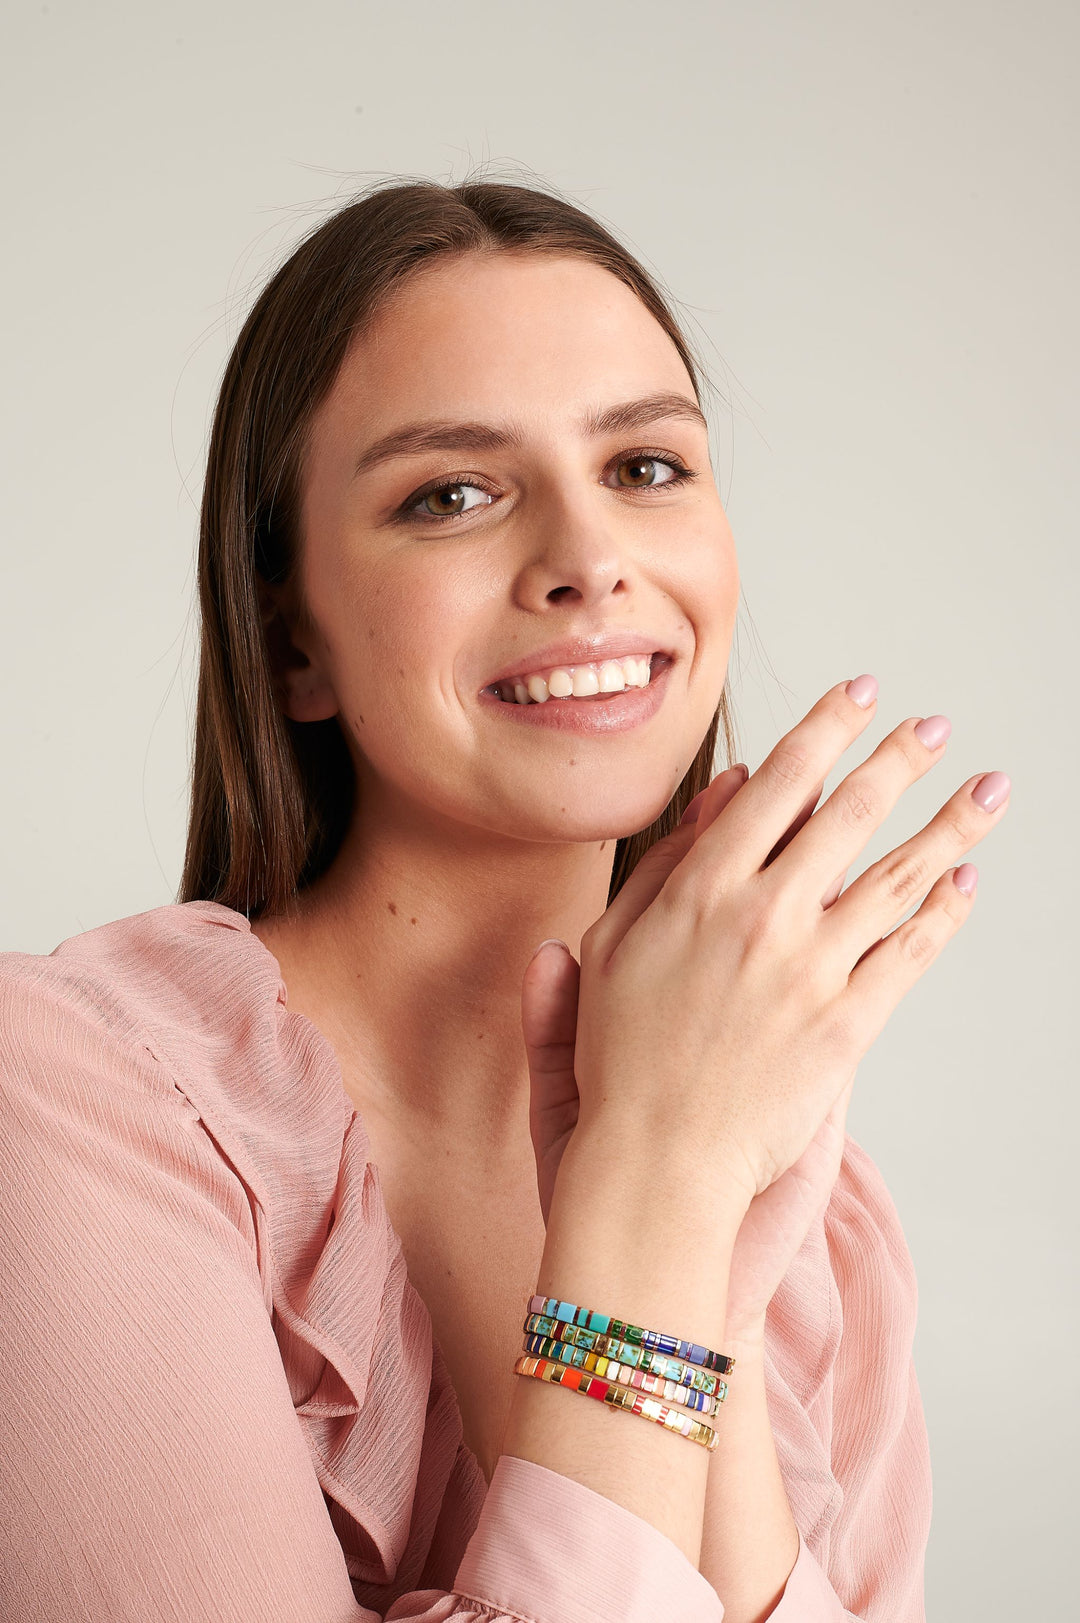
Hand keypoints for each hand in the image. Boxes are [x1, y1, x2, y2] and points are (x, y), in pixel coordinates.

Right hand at [529, 676, 1007, 1216]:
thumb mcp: (615, 942)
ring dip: (952, 822)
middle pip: (852, 814)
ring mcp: (813, 970)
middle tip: (935, 726)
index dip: (827, 728)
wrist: (658, 1158)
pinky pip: (911, 952)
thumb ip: (667, 861)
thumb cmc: (623, 1051)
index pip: (780, 783)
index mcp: (703, 888)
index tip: (861, 692)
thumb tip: (728, 793)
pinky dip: (945, 911)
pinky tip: (966, 880)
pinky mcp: (849, 1024)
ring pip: (899, 876)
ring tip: (989, 789)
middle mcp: (765, 916)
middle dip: (901, 758)